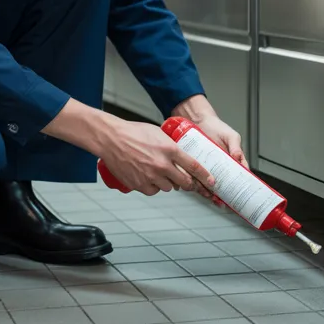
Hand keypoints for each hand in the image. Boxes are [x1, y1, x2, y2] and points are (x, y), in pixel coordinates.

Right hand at [96, 120, 216, 196]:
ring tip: (157, 172)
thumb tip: (181, 157)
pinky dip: (152, 187)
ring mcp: (151, 176)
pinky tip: (147, 177)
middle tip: (187, 182)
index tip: (211, 181)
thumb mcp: (158, 134)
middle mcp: (162, 164)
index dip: (205, 176)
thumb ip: (171, 147)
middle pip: (184, 182)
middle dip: (188, 183)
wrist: (111, 138)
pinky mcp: (139, 184)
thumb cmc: (133, 132)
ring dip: (167, 183)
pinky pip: (153, 191)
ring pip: (168, 188)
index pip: (194, 166)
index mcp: (169, 149)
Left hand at [172, 95, 244, 201]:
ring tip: (210, 197)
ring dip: (211, 193)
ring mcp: (210, 168)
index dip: (241, 188)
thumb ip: (236, 147)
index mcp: (233, 161)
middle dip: (224, 195)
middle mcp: (222, 167)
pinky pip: (198, 178)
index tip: (241, 196)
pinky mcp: (198, 167)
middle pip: (225, 185)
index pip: (240, 177)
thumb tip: (239, 158)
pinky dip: (198, 184)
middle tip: (223, 202)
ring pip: (211, 184)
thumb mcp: (231, 136)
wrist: (199, 121)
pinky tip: (198, 189)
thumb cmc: (217, 127)